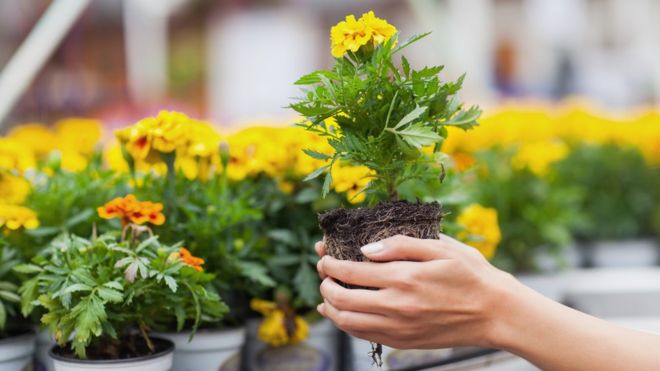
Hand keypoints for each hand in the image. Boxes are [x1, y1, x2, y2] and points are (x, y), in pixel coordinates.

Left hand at [314, 234, 517, 348]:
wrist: (496, 313)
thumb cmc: (471, 275)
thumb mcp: (441, 248)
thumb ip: (401, 245)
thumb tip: (366, 249)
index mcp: (405, 277)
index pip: (351, 271)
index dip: (330, 263)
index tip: (324, 255)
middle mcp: (397, 305)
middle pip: (342, 298)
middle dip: (324, 283)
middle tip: (323, 271)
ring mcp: (399, 328)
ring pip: (348, 322)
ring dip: (329, 307)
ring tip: (325, 295)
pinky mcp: (403, 342)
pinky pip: (364, 335)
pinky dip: (346, 324)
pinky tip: (342, 314)